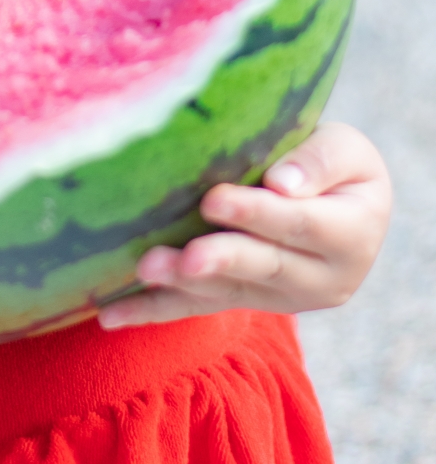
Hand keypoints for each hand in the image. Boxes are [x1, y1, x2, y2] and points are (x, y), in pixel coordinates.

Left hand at [97, 121, 389, 328]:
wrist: (334, 201)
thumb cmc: (331, 163)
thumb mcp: (346, 149)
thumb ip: (320, 162)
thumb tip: (283, 185)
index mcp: (352, 236)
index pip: (300, 225)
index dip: (257, 213)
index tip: (214, 199)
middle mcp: (322, 280)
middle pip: (264, 267)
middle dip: (220, 259)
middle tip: (185, 255)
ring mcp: (279, 299)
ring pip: (227, 292)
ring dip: (182, 284)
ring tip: (145, 270)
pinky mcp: (242, 302)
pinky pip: (196, 307)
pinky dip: (153, 309)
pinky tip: (112, 314)